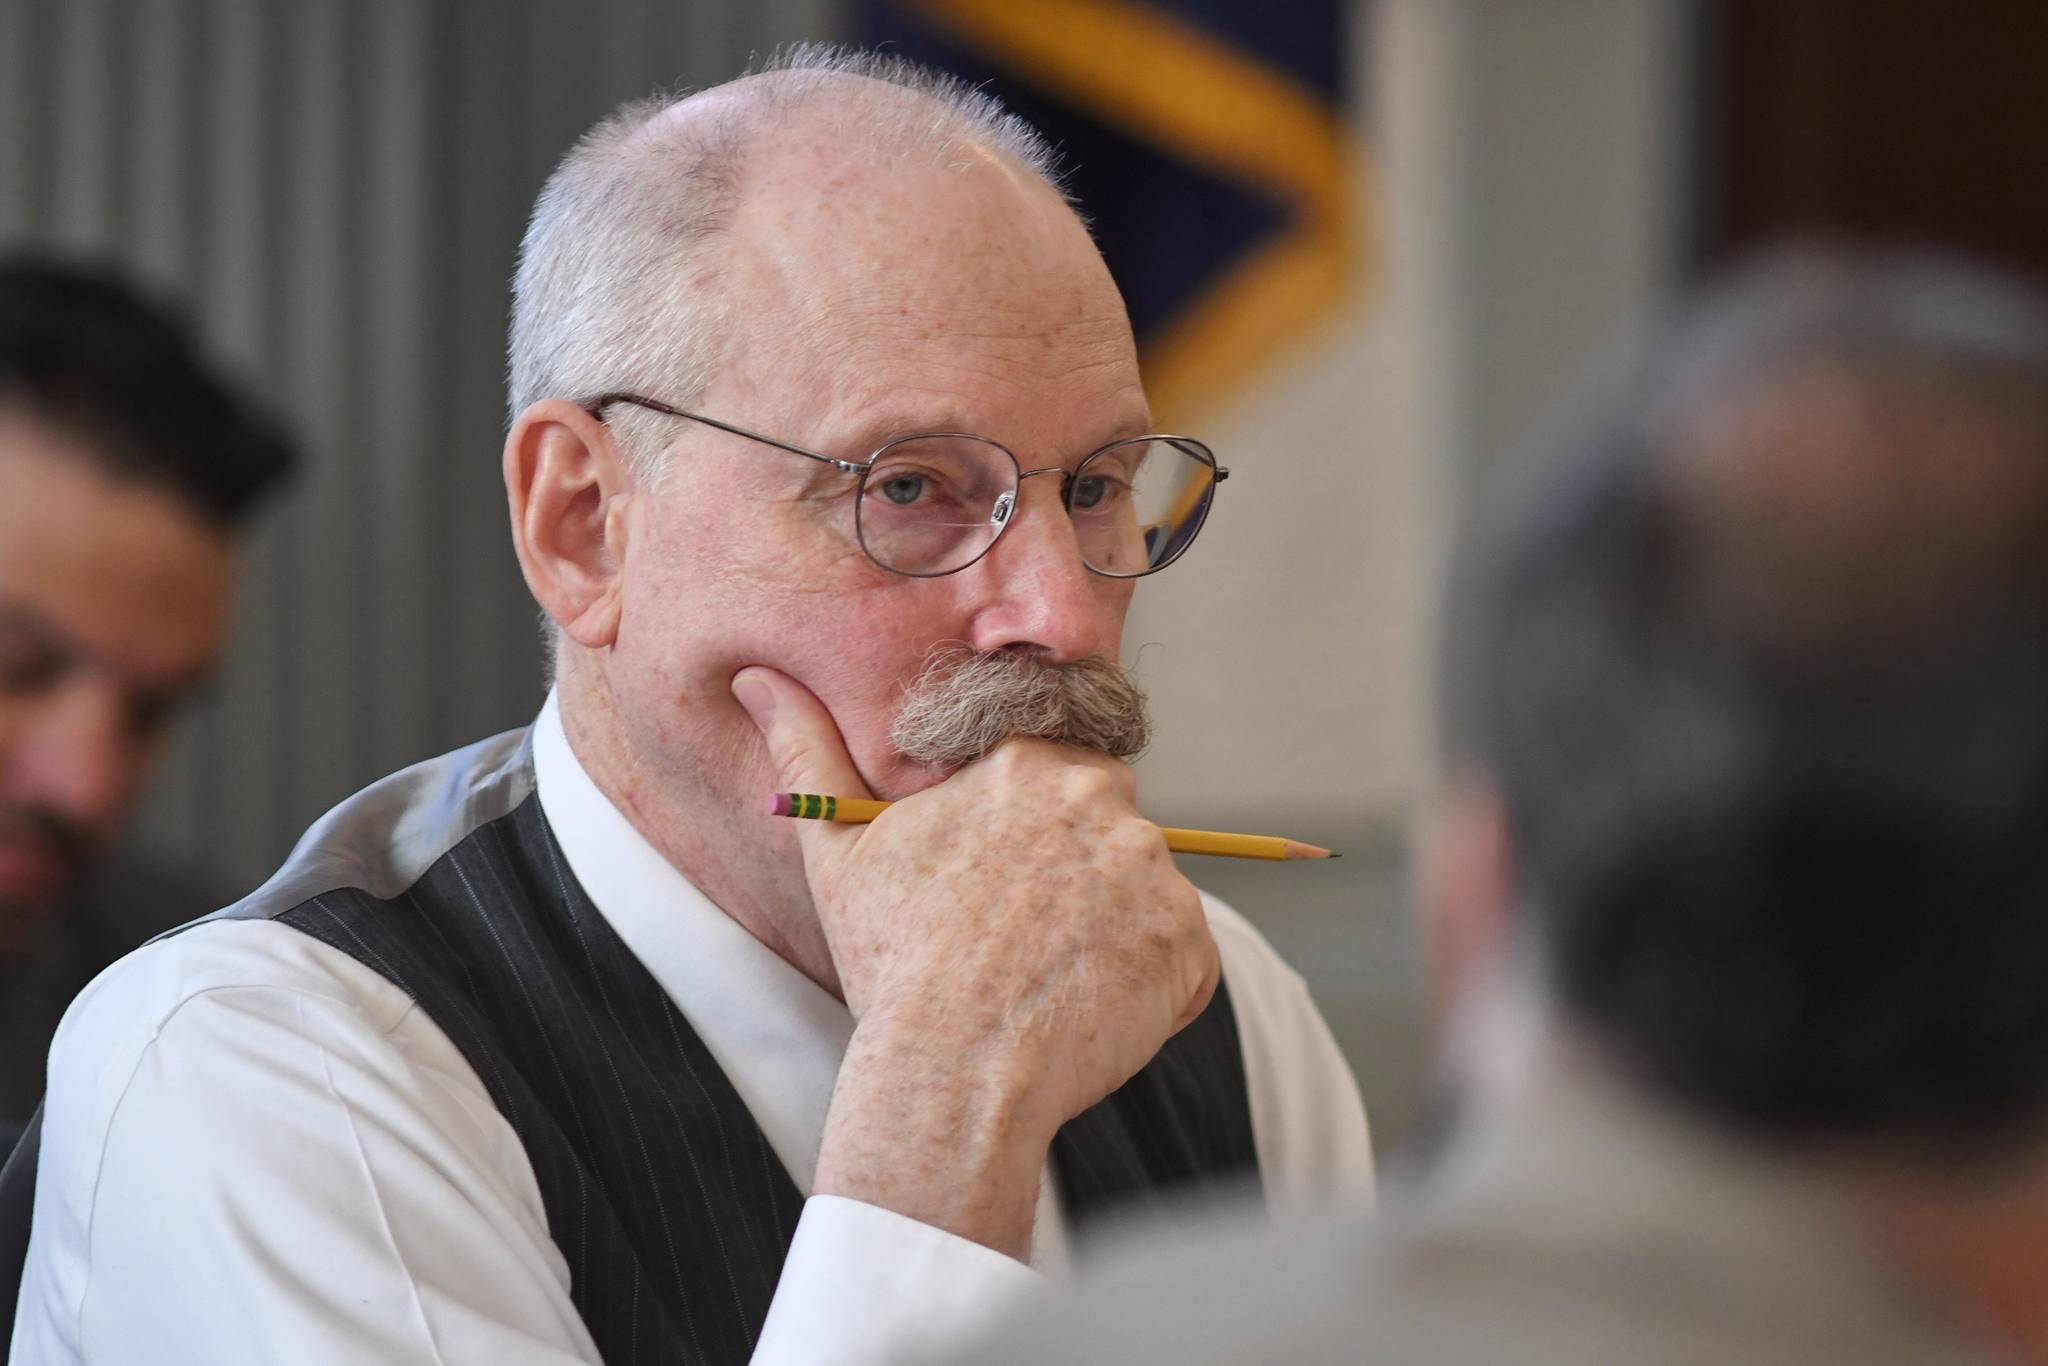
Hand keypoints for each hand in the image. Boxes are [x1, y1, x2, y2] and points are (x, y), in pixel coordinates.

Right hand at [732, 666, 1217, 1257]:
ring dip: (1113, 932)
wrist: (951, 1072)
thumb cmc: (893, 963)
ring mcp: (1155, 872)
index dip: (1033, 834)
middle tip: (1022, 940)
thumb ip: (807, 749)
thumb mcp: (839, 847)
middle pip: (1108, 828)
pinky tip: (1088, 1013)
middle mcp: (1103, 800)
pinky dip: (1150, 988)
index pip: (1058, 775)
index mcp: (1027, 763)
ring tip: (1049, 983)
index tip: (1005, 887)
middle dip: (1078, 875)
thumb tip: (754, 678)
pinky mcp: (1189, 942)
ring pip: (1145, 895)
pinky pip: (1184, 959)